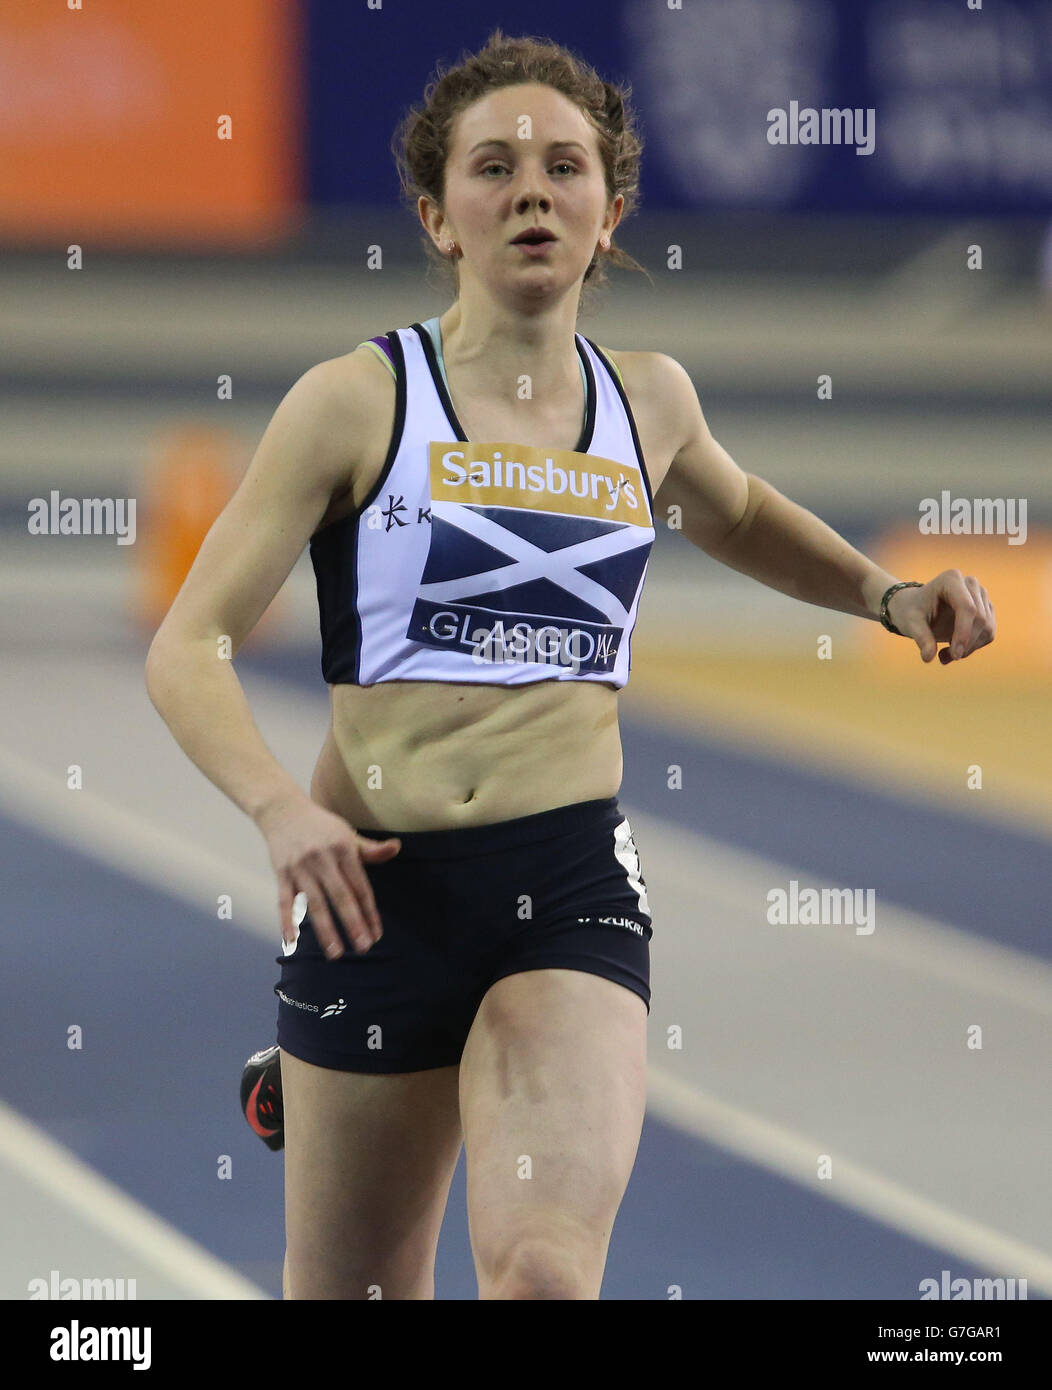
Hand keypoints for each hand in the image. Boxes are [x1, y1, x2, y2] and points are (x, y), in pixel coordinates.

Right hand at [255, 792, 400, 957]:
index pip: (360, 886)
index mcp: (343, 849)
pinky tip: (291, 942)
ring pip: (315, 903)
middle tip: (364, 947)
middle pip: (341, 896)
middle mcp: (322, 859)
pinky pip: (284, 901)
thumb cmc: (321, 826)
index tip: (376, 934)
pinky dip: (287, 921)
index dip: (369, 912)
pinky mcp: (281, 873)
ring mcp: (300, 867)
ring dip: (325, 930)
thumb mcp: (347, 833)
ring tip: (335, 953)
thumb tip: (396, 847)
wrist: (283, 810)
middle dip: (353, 924)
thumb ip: (371, 849)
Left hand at [886, 570, 995, 663]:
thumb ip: (921, 638)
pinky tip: (954, 650)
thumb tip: (928, 657)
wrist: (916, 607)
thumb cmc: (911, 612)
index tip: (956, 654)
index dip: (964, 632)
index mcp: (951, 579)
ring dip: (969, 648)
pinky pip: (988, 633)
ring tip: (944, 655)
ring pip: (987, 627)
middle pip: (980, 618)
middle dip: (966, 643)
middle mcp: (970, 583)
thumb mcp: (911, 624)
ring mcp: (981, 595)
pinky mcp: (986, 609)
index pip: (967, 607)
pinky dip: (973, 647)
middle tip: (944, 658)